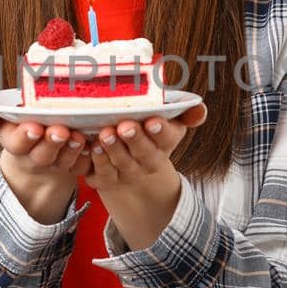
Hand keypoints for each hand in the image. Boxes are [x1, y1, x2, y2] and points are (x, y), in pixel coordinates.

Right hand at [0, 102, 93, 221]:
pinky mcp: (76, 167)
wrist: (36, 158)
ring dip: (72, 149)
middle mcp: (36, 156)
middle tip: (60, 130)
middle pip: (43, 154)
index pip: (16, 142)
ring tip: (78, 136)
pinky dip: (91, 157)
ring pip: (65, 160)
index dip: (24, 136)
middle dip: (51, 142)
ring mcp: (57, 164)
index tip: (33, 127)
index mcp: (14, 143)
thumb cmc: (17, 129)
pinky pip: (85, 166)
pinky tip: (96, 145)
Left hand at [85, 103, 208, 196]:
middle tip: (125, 126)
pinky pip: (96, 171)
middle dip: (134, 138)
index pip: (167, 137)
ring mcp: (124, 173)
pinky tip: (87, 145)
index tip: (152, 121)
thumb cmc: (147, 133)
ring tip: (104, 134)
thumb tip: (199, 108)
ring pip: (118, 163)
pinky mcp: (102, 179)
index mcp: (163, 144)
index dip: (160, 130)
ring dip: (112, 149)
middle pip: (142, 152)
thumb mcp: (168, 121)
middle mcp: (146, 162)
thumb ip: (184, 112)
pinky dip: (90, 159)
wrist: (130, 166)